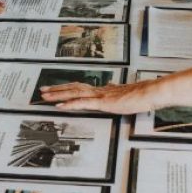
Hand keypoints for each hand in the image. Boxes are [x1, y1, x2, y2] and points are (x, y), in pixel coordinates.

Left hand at [38, 80, 155, 113]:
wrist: (149, 93)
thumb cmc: (140, 96)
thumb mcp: (124, 96)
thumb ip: (116, 93)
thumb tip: (112, 89)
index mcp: (102, 90)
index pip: (80, 87)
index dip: (66, 87)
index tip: (55, 88)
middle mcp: (98, 91)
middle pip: (73, 88)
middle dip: (57, 89)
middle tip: (42, 90)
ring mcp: (100, 96)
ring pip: (74, 93)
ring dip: (59, 95)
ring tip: (46, 97)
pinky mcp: (103, 103)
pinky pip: (83, 103)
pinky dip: (70, 103)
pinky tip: (61, 105)